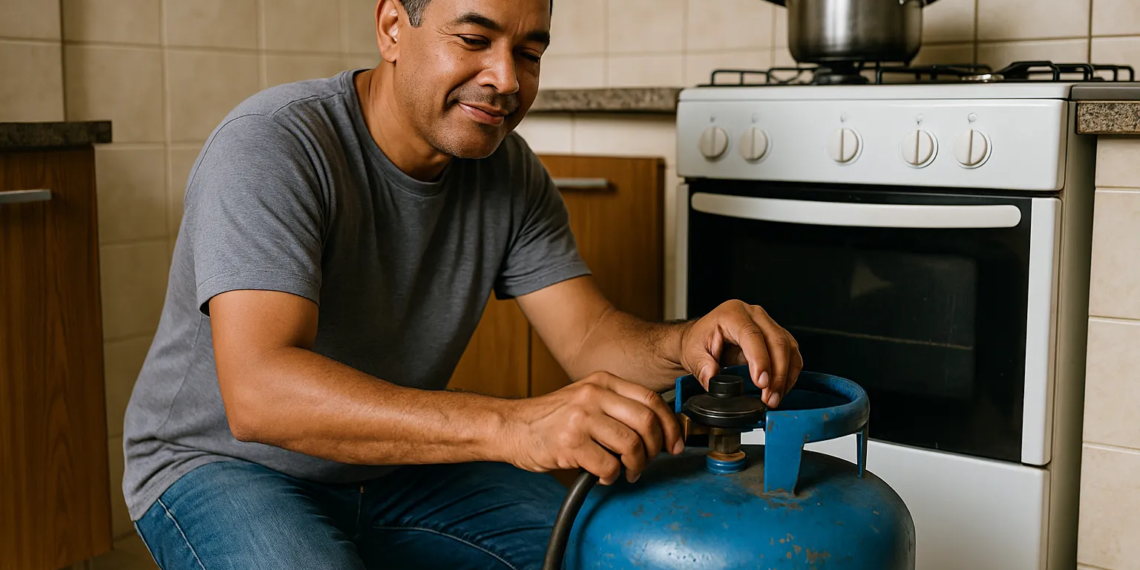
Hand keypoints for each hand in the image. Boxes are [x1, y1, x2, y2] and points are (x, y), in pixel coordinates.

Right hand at [505, 372, 682, 484]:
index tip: (674, 444)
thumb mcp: (587, 399)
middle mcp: (593, 395)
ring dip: (635, 466)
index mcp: (602, 381)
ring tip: (626, 472)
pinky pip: (608, 466)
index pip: (651, 399)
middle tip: (648, 462)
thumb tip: (658, 428)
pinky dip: (611, 477)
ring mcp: (581, 418)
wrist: (512, 427)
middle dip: (655, 449)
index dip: (669, 425)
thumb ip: (618, 406)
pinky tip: (602, 476)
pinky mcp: (570, 443)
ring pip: (631, 445)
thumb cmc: (551, 419)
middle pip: (646, 422)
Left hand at [680, 300, 802, 408]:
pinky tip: (781, 388)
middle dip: (777, 374)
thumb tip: (713, 379)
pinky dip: (789, 373)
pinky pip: (791, 353)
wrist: (702, 338)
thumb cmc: (699, 341)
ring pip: (788, 348)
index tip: (762, 383)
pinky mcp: (777, 335)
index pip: (752, 335)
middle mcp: (753, 314)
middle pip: (776, 341)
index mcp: (732, 314)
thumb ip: (702, 367)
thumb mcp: (693, 354)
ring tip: (774, 398)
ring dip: (786, 376)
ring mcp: (767, 323)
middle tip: (770, 398)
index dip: (760, 359)